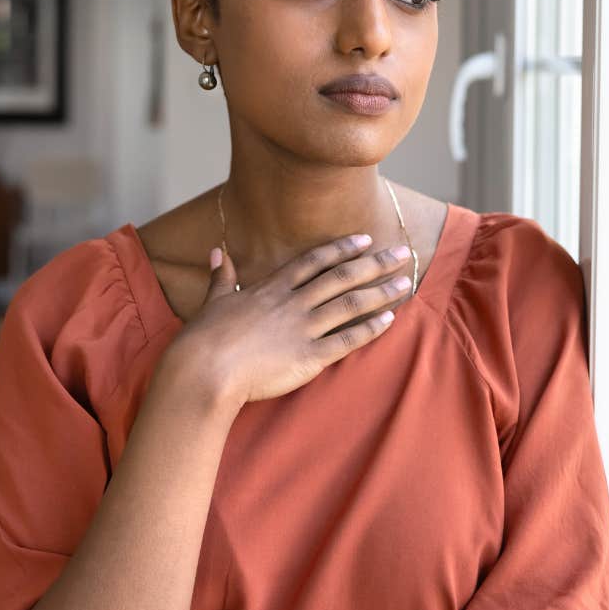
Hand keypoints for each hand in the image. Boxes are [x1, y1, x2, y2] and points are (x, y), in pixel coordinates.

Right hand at [162, 235, 413, 410]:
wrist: (204, 370)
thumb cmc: (204, 338)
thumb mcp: (213, 300)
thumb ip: (221, 276)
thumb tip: (215, 252)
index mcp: (272, 288)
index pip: (315, 261)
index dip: (342, 249)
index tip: (365, 239)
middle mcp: (293, 303)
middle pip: (342, 277)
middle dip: (375, 264)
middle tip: (402, 253)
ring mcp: (303, 328)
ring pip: (350, 304)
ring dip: (380, 292)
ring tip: (404, 283)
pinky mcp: (309, 357)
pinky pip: (347, 339)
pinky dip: (370, 329)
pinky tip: (389, 320)